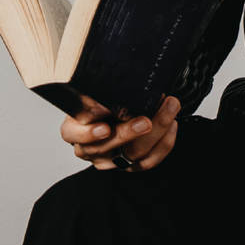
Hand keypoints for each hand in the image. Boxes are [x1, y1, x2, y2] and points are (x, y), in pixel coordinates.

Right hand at [62, 94, 180, 172]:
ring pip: (132, 154)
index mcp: (73, 130)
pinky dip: (164, 143)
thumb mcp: (92, 92)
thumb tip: (115, 77)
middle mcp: (89, 149)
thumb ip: (99, 90)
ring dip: (155, 134)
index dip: (89, 133)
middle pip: (107, 147)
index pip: (74, 135)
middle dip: (129, 133)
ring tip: (167, 112)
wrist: (109, 114)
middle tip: (146, 120)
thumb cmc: (98, 102)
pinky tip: (172, 125)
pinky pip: (149, 161)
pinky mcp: (129, 167)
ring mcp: (110, 160)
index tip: (104, 126)